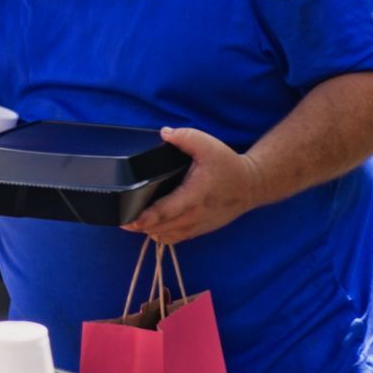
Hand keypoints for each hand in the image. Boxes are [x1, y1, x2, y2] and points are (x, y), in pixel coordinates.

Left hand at [123, 127, 268, 244]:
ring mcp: (196, 226)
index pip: (166, 211)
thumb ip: (185, 137)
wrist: (250, 186)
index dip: (146, 218)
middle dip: (139, 225)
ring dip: (149, 230)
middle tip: (122, 218)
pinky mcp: (198, 231)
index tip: (129, 220)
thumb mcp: (208, 145)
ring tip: (135, 220)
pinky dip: (160, 234)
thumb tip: (164, 133)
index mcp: (194, 196)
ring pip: (165, 236)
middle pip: (160, 228)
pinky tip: (152, 225)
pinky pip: (173, 239)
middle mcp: (194, 216)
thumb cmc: (228, 166)